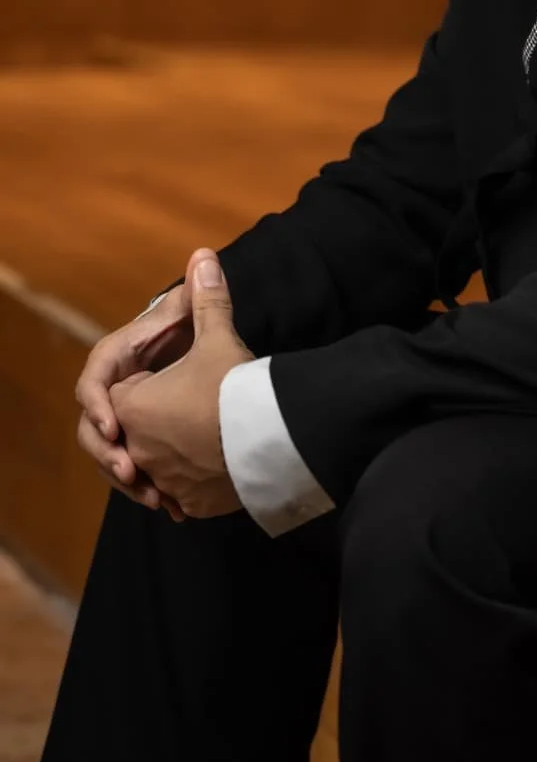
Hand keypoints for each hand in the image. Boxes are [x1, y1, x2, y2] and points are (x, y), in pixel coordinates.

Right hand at [76, 276, 193, 519]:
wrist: (216, 373)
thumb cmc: (206, 343)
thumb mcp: (207, 327)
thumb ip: (204, 295)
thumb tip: (205, 253)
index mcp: (121, 360)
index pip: (95, 379)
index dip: (97, 403)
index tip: (114, 426)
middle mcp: (117, 391)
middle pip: (94, 425)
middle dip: (107, 450)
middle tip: (129, 469)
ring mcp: (128, 420)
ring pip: (111, 453)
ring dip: (126, 477)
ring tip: (154, 497)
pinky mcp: (142, 444)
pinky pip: (134, 470)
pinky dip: (147, 489)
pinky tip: (171, 507)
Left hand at [111, 248, 253, 519]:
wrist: (273, 439)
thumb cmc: (236, 386)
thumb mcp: (219, 337)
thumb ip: (206, 298)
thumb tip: (203, 255)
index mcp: (131, 405)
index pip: (113, 395)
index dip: (136, 385)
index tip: (167, 378)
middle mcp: (136, 447)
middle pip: (124, 437)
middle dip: (143, 427)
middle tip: (178, 415)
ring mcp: (161, 479)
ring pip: (145, 472)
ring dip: (160, 460)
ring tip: (188, 449)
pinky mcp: (186, 502)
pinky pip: (173, 495)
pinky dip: (183, 486)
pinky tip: (205, 474)